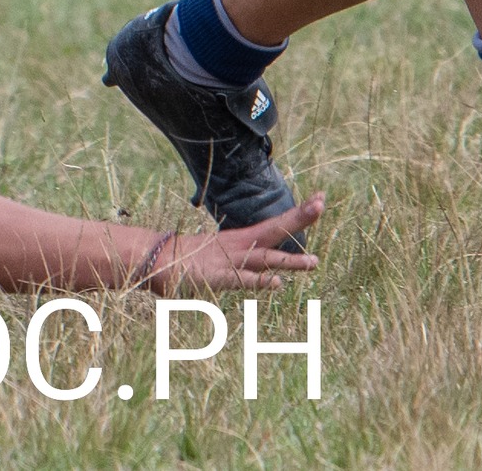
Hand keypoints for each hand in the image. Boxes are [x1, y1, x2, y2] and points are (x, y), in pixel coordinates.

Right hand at [148, 195, 324, 291]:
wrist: (159, 260)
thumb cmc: (193, 259)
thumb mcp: (224, 256)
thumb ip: (247, 261)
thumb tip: (269, 268)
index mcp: (243, 239)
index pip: (276, 223)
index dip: (299, 213)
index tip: (321, 198)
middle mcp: (241, 245)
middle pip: (275, 229)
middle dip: (299, 218)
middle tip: (322, 204)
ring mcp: (230, 260)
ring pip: (265, 258)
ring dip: (290, 260)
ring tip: (314, 262)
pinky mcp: (219, 277)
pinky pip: (243, 280)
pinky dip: (260, 281)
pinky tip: (277, 283)